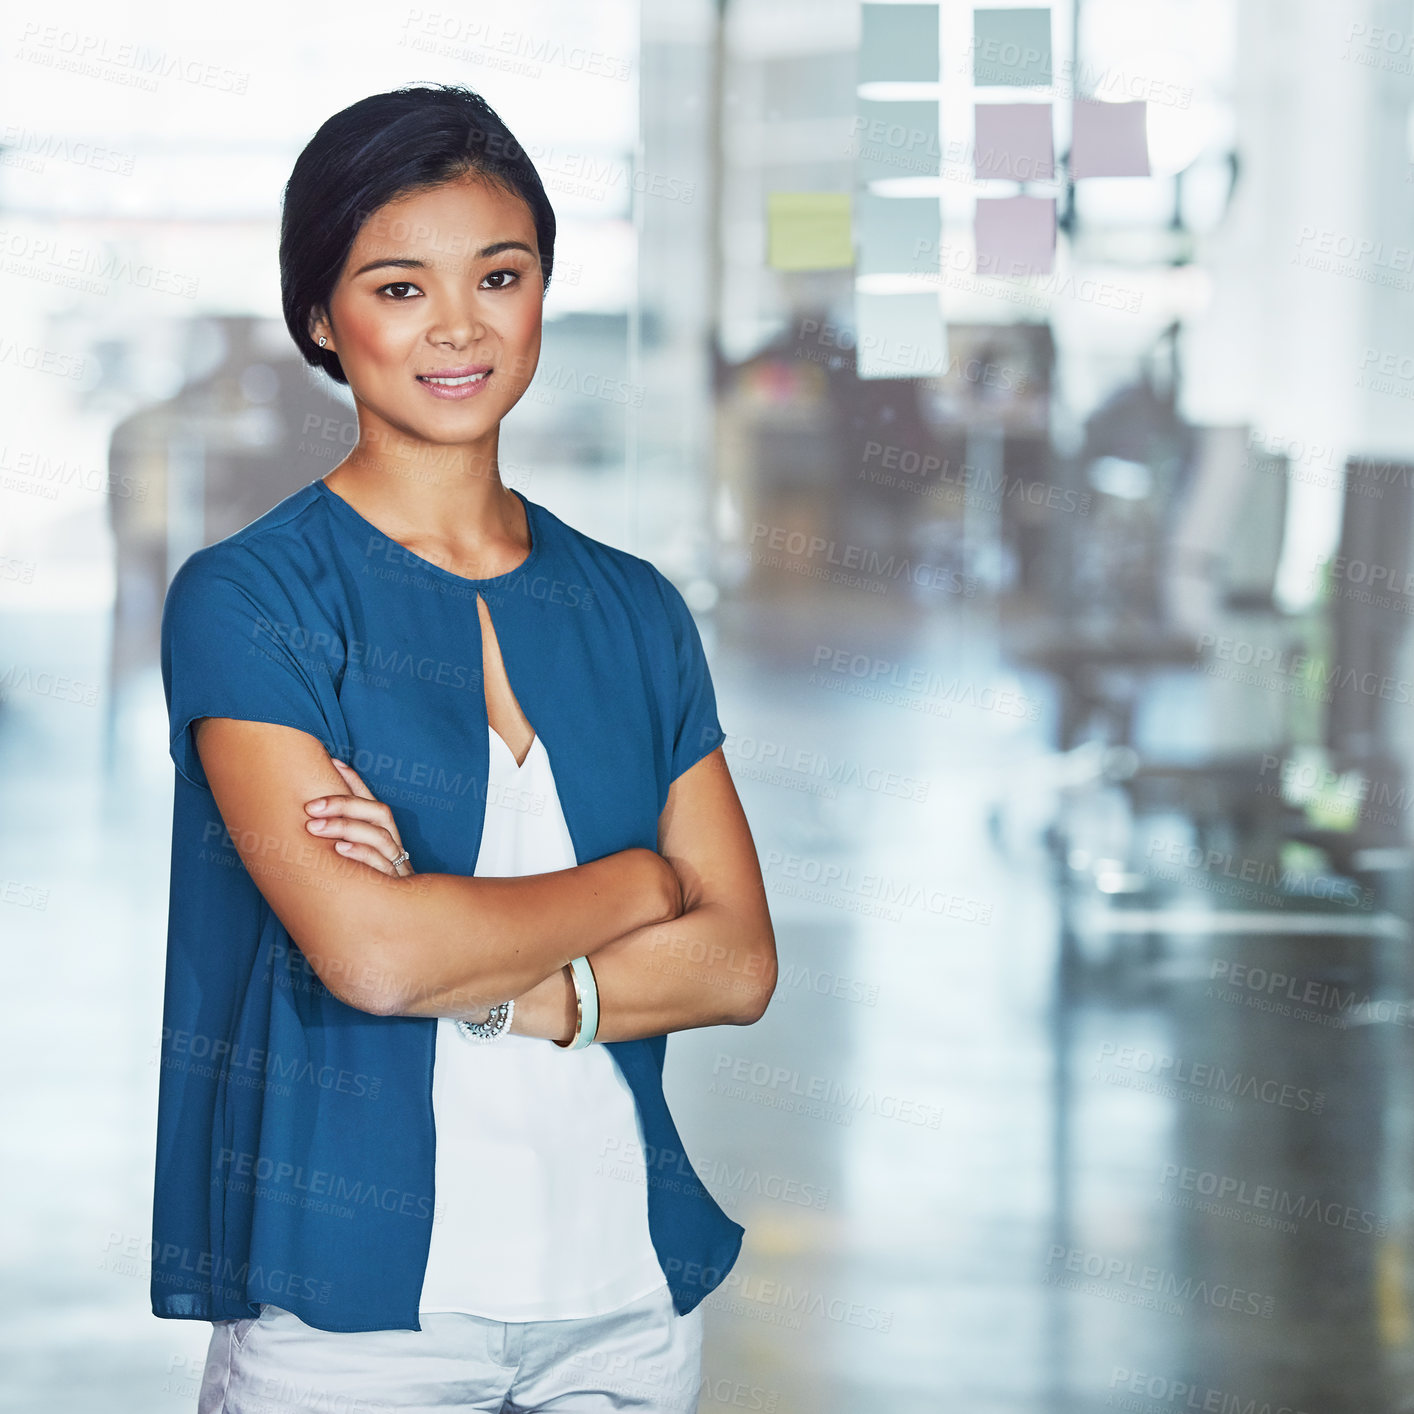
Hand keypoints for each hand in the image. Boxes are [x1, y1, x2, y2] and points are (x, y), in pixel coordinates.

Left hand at [304, 758, 415, 877]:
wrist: (395, 922)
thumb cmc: (367, 886)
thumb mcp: (354, 860)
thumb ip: (338, 840)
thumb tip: (303, 821)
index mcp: (383, 833)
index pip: (370, 799)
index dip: (353, 779)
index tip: (331, 762)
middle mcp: (392, 843)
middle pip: (377, 812)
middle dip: (344, 804)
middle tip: (310, 807)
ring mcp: (395, 862)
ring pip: (378, 835)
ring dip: (346, 827)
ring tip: (314, 827)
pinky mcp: (394, 884)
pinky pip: (381, 863)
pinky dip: (360, 854)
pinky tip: (339, 850)